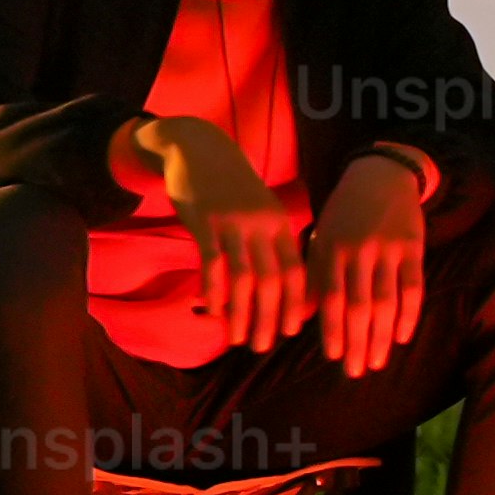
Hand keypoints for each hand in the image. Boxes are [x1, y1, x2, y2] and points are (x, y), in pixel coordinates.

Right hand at [134, 113, 312, 352]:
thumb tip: (281, 287)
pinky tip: (212, 311)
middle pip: (272, 280)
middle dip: (268, 318)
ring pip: (243, 277)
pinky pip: (212, 263)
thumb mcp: (260, 209)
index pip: (296, 272)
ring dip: (240, 313)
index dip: (295, 305)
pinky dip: (214, 291)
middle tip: (261, 346)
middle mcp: (262, 224)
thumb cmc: (231, 187)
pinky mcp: (205, 222)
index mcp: (280, 223)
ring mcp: (234, 223)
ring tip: (236, 339)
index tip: (290, 332)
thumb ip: (270, 242)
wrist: (198, 148)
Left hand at [313, 146, 432, 377]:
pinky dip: (409, 315)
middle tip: (357, 372)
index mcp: (331, 249)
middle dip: (358, 343)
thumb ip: (314, 274)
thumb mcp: (321, 235)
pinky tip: (402, 336)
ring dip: (383, 337)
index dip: (333, 330)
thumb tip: (302, 317)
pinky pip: (413, 287)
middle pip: (359, 306)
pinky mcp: (413, 247)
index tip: (334, 357)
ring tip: (378, 362)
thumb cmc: (344, 213)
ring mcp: (388, 249)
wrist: (380, 174)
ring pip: (387, 302)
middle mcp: (358, 250)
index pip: (331, 298)